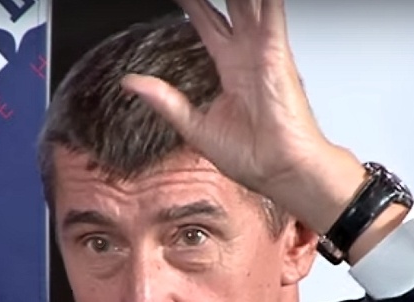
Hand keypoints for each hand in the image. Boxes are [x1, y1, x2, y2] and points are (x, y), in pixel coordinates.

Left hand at [121, 0, 367, 232]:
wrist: (281, 172)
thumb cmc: (253, 157)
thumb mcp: (195, 127)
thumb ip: (166, 101)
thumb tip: (132, 84)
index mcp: (230, 69)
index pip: (206, 21)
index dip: (192, 3)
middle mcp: (247, 54)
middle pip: (227, 4)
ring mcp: (262, 51)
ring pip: (247, 2)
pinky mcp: (274, 53)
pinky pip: (271, 12)